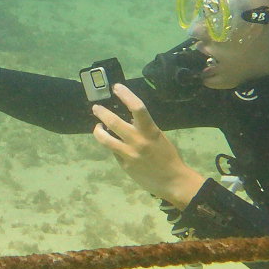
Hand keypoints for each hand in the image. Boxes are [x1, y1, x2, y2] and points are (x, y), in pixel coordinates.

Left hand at [90, 85, 205, 206]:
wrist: (173, 181)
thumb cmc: (168, 156)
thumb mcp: (158, 137)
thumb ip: (144, 129)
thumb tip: (128, 120)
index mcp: (150, 131)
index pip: (137, 107)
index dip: (126, 95)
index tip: (117, 87)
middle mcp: (138, 141)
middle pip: (114, 122)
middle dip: (102, 112)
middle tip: (96, 108)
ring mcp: (129, 154)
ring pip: (105, 139)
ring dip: (97, 130)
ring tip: (97, 127)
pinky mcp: (124, 165)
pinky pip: (113, 151)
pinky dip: (110, 145)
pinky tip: (112, 144)